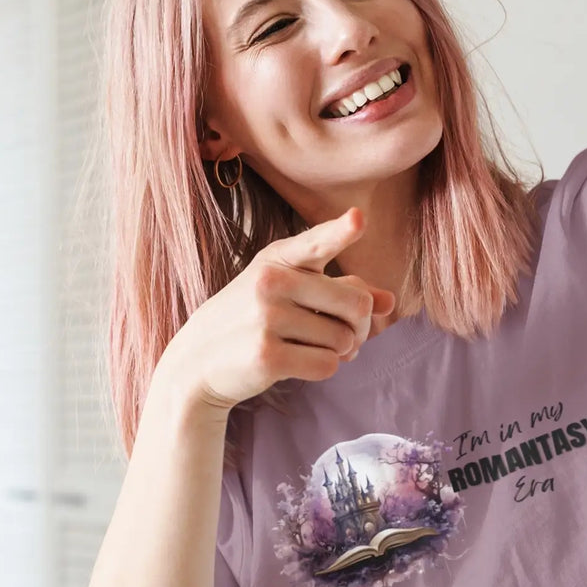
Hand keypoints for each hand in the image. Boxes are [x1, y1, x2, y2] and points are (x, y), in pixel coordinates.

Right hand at [159, 207, 396, 413]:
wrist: (197, 359)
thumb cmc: (253, 319)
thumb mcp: (290, 292)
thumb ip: (341, 292)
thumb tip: (389, 302)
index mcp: (277, 259)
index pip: (315, 243)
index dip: (340, 232)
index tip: (359, 219)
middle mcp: (271, 283)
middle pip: (356, 305)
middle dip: (359, 325)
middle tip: (346, 334)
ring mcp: (266, 319)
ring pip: (344, 340)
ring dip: (340, 351)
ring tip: (314, 346)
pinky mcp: (267, 356)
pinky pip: (328, 365)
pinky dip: (324, 368)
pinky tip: (300, 363)